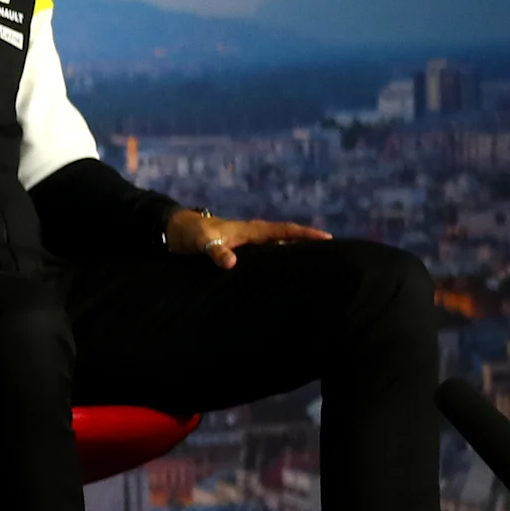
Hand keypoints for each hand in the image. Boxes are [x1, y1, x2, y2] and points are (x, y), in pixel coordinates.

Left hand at [164, 209, 329, 267]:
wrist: (176, 232)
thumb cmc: (191, 233)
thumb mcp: (202, 241)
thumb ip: (215, 251)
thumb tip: (231, 263)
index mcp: (251, 230)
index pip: (284, 230)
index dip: (305, 234)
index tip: (328, 238)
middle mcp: (254, 237)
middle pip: (287, 241)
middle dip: (308, 247)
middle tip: (333, 258)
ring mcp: (249, 246)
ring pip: (277, 251)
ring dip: (293, 258)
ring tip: (315, 272)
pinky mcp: (241, 255)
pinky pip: (265, 260)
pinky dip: (276, 266)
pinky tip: (283, 280)